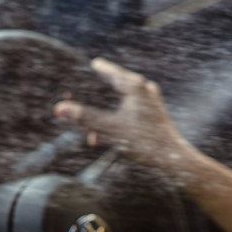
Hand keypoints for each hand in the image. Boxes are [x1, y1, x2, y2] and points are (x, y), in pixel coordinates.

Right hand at [54, 58, 195, 176]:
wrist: (172, 160)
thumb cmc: (145, 142)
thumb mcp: (109, 129)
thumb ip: (84, 117)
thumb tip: (59, 108)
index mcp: (134, 85)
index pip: (103, 71)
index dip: (84, 75)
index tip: (70, 77)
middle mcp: (143, 88)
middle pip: (109, 86)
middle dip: (91, 99)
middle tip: (72, 103)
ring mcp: (148, 100)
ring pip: (116, 101)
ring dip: (101, 115)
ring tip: (89, 132)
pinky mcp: (150, 113)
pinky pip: (125, 111)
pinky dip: (113, 120)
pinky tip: (102, 137)